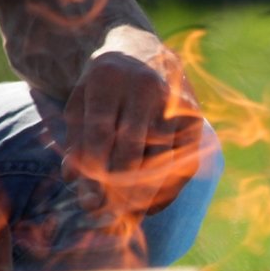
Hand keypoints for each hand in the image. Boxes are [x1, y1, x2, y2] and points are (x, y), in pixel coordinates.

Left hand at [61, 26, 203, 216]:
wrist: (144, 53)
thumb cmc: (104, 87)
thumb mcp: (81, 103)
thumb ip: (76, 140)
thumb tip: (74, 180)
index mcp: (109, 78)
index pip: (101, 130)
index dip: (94, 168)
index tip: (89, 200)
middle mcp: (146, 86)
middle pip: (133, 146)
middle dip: (118, 186)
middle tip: (107, 216)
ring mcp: (175, 101)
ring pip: (161, 157)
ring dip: (144, 193)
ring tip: (127, 217)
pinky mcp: (195, 118)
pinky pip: (184, 162)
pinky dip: (168, 188)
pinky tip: (150, 207)